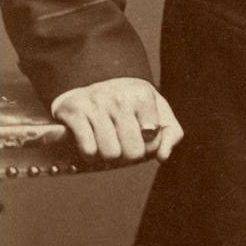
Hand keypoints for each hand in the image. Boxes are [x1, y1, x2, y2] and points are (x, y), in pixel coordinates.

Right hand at [52, 78, 183, 162]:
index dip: (147, 147)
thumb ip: (171, 134)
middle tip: (122, 143)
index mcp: (142, 94)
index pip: (152, 142)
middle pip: (133, 152)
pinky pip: (89, 150)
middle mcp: (120, 95)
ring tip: (106, 142)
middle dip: (128, 155)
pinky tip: (90, 142)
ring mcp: (95, 102)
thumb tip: (163, 156)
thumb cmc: (128, 108)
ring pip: (111, 154)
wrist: (86, 90)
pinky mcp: (74, 111)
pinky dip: (89, 155)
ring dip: (108, 155)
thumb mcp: (156, 113)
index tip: (140, 136)